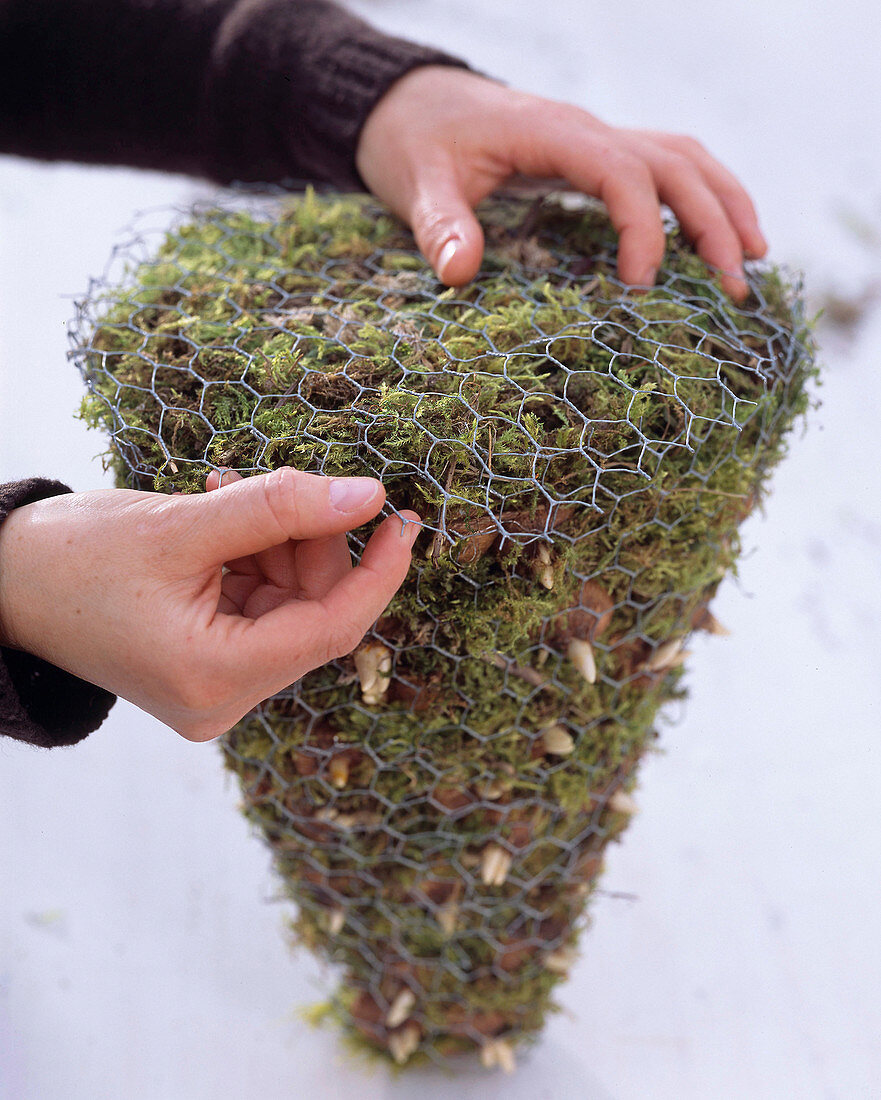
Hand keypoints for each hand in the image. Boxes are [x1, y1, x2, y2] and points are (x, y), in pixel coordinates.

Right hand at [0, 469, 419, 740]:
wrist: (1, 584)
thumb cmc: (71, 557)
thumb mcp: (182, 524)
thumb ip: (278, 506)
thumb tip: (366, 496)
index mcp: (213, 678)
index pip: (331, 629)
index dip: (377, 572)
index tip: (402, 520)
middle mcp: (220, 699)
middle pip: (310, 615)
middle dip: (313, 545)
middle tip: (297, 485)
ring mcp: (213, 688)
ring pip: (287, 607)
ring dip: (279, 545)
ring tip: (235, 493)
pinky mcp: (205, 668)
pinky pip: (258, 609)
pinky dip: (256, 560)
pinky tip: (226, 519)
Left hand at [356, 66, 766, 299]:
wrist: (412, 106)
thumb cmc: (417, 144)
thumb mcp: (418, 185)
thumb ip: (438, 226)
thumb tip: (457, 272)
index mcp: (553, 133)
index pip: (623, 172)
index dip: (644, 227)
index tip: (641, 287)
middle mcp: (589, 130)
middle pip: (675, 163)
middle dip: (712, 222)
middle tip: (733, 288)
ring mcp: (599, 139)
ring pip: (685, 159)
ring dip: (724, 204)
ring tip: (753, 261)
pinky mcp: (597, 156)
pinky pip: (667, 167)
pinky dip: (703, 197)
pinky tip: (719, 235)